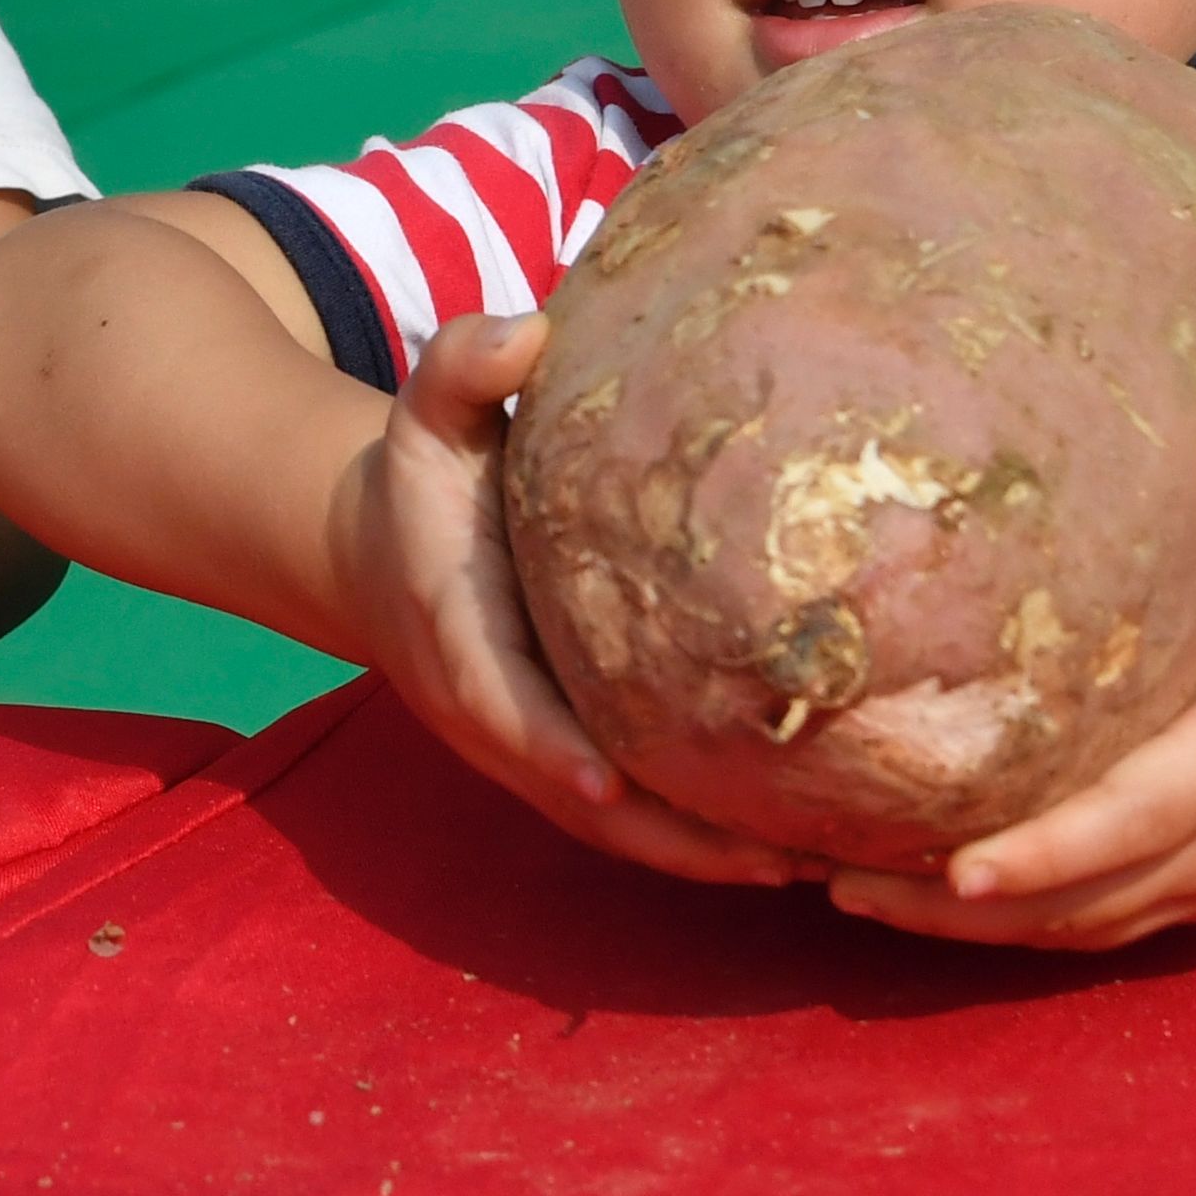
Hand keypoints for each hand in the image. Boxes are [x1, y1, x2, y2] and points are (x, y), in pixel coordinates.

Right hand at [331, 314, 805, 888]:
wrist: (379, 553)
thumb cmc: (426, 474)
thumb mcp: (429, 409)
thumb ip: (464, 364)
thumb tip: (529, 328)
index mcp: (458, 631)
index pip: (500, 703)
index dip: (550, 745)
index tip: (609, 776)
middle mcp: (493, 711)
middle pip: (577, 798)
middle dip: (669, 838)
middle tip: (775, 858)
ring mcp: (529, 748)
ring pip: (617, 825)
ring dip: (706, 856)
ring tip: (816, 867)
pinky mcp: (567, 758)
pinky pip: (635, 815)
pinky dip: (703, 841)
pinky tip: (795, 847)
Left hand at [827, 414, 1195, 948]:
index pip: (1128, 824)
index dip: (1042, 854)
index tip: (957, 869)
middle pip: (1079, 904)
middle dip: (959, 907)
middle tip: (835, 885)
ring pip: (1079, 931)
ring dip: (966, 931)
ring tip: (843, 894)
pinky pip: (1099, 928)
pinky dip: (1014, 929)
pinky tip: (925, 902)